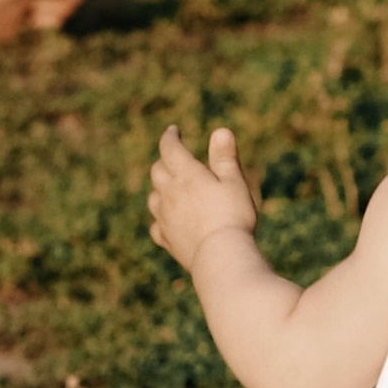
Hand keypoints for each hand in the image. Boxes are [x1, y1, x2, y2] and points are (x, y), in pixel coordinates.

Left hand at [149, 124, 258, 270]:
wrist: (220, 257)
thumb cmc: (232, 216)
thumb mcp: (234, 182)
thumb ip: (225, 157)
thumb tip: (220, 131)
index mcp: (186, 175)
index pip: (170, 149)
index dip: (170, 137)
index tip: (173, 131)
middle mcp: (169, 194)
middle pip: (157, 171)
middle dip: (165, 161)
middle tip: (173, 158)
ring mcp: (165, 218)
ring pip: (153, 198)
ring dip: (160, 189)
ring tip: (170, 189)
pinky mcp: (167, 240)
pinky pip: (157, 227)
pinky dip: (161, 220)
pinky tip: (167, 223)